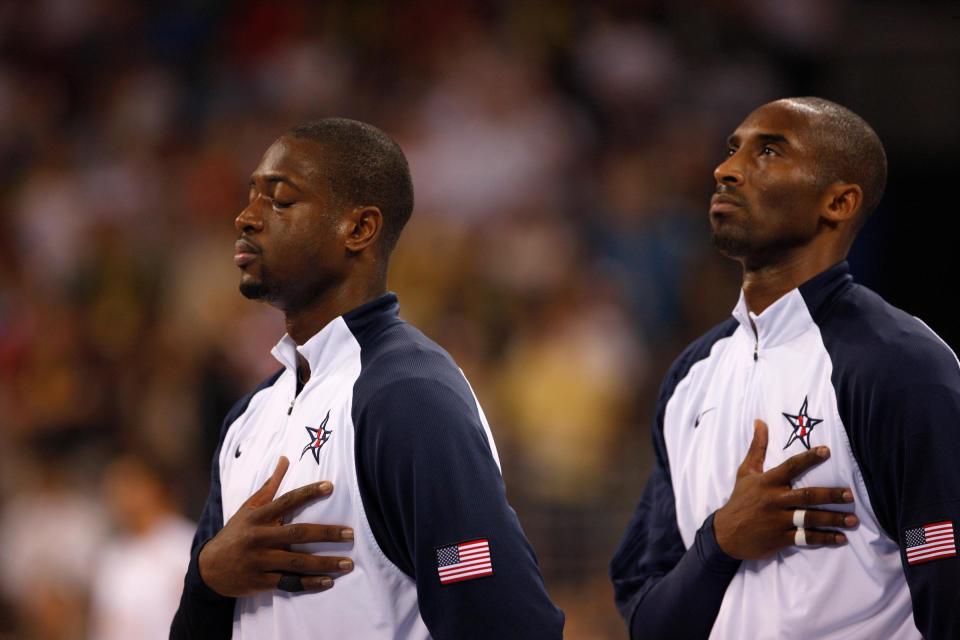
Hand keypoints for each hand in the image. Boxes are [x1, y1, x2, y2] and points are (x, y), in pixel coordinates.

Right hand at [199, 456, 354, 596]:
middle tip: (350, 534)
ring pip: (296, 562)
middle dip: (326, 533)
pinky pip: (289, 583)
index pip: (287, 501)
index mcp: (258, 516)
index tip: (330, 487)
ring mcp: (259, 560)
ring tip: (348, 563)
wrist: (208, 568)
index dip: (309, 493)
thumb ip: (270, 486)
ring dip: (324, 563)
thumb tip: (285, 459)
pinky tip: (328, 582)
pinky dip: (309, 583)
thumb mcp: (249, 508)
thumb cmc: (235, 533)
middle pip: (298, 534)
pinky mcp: (259, 581)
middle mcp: (259, 537)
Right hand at [713, 420, 858, 559]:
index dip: (809, 458)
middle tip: (850, 495)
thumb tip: (760, 421)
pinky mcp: (780, 538)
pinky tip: (840, 538)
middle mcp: (774, 500)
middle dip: (830, 495)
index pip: (791, 467)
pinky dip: (824, 538)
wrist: (725, 533)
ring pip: (809, 518)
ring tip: (852, 520)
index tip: (826, 451)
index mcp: (767, 482)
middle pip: (806, 496)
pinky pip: (806, 538)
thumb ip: (757, 448)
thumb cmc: (740, 499)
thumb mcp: (746, 472)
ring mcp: (778, 521)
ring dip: (833, 519)